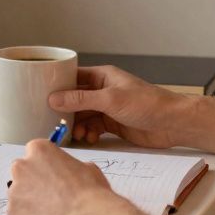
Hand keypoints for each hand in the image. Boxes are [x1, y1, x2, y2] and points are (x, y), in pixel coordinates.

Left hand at [7, 140, 116, 214]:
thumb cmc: (89, 191)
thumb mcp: (87, 168)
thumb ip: (70, 166)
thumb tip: (69, 174)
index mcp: (39, 150)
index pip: (35, 152)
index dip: (44, 165)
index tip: (52, 174)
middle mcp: (22, 166)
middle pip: (22, 171)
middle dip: (32, 180)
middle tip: (49, 193)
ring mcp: (14, 189)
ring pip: (19, 193)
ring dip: (29, 199)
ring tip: (49, 211)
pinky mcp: (12, 211)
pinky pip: (18, 212)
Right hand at [49, 65, 188, 148]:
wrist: (172, 124)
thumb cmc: (147, 104)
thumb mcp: (110, 100)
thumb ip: (81, 100)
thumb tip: (54, 98)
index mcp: (102, 76)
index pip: (74, 77)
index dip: (58, 86)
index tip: (42, 96)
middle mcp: (103, 90)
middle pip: (76, 99)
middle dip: (66, 111)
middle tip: (56, 122)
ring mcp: (108, 108)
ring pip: (83, 116)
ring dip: (77, 125)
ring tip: (77, 134)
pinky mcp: (114, 124)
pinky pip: (93, 127)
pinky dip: (89, 133)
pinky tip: (90, 138)